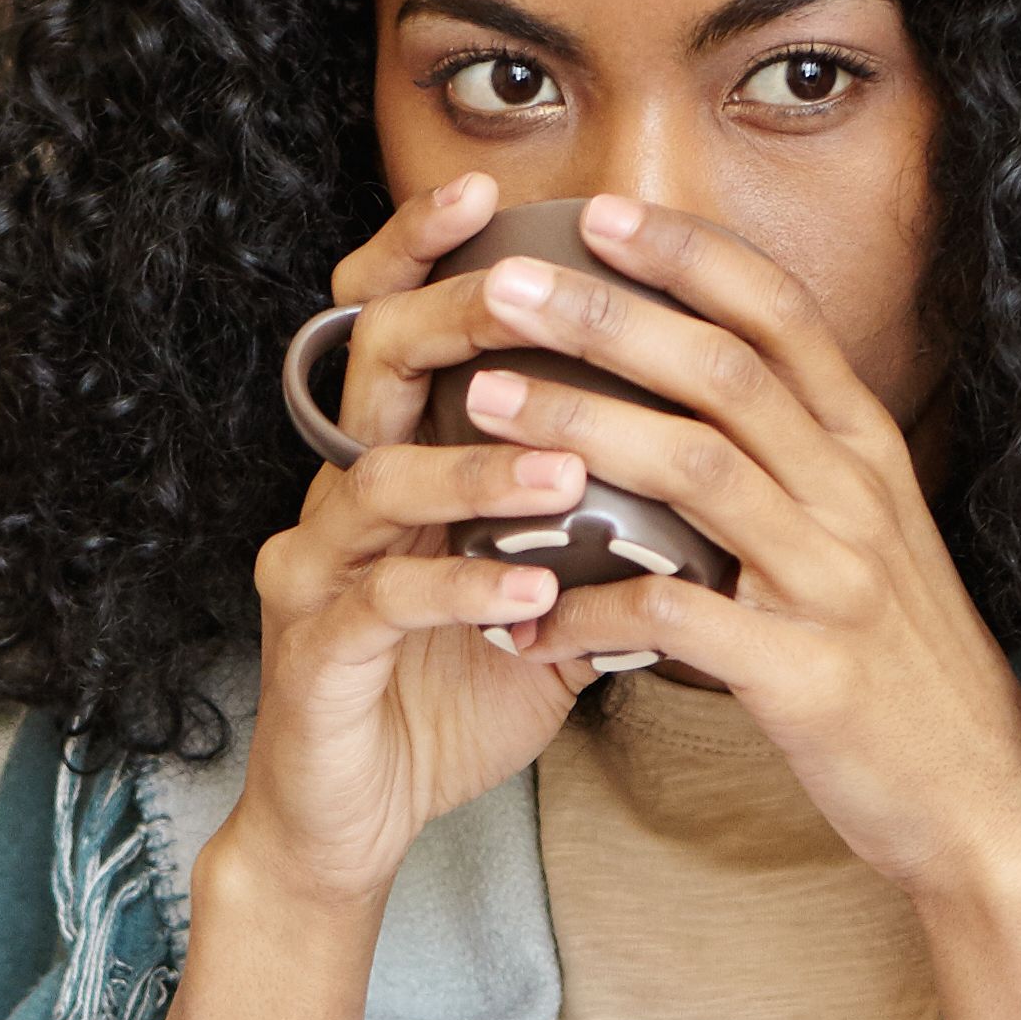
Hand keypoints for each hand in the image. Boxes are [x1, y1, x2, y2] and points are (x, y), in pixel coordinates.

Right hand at [215, 172, 615, 916]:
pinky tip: (530, 592)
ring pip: (378, 481)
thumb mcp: (543, 595)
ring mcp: (316, 568)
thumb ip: (599, 525)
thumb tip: (706, 466)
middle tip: (525, 289)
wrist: (358, 822)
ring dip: (477, 467)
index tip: (498, 196)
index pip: (397, 323)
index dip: (428, 254)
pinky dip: (460, 589)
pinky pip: (383, 603)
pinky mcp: (314, 651)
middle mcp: (342, 493)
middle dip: (451, 318)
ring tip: (566, 467)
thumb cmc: (447, 696)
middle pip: (372, 365)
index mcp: (396, 459)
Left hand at [469, 197, 1020, 909]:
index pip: (778, 314)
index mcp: (864, 451)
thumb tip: (699, 393)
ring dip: (579, 426)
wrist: (976, 797)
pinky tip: (522, 619)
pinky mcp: (802, 674)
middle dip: (606, 316)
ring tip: (483, 401)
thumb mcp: (865, 539)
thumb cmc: (898, 666)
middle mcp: (855, 496)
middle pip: (722, 371)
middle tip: (502, 287)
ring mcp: (831, 582)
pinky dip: (589, 612)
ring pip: (693, 470)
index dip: (687, 254)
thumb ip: (795, 464)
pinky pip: (675, 620)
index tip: (599, 211)